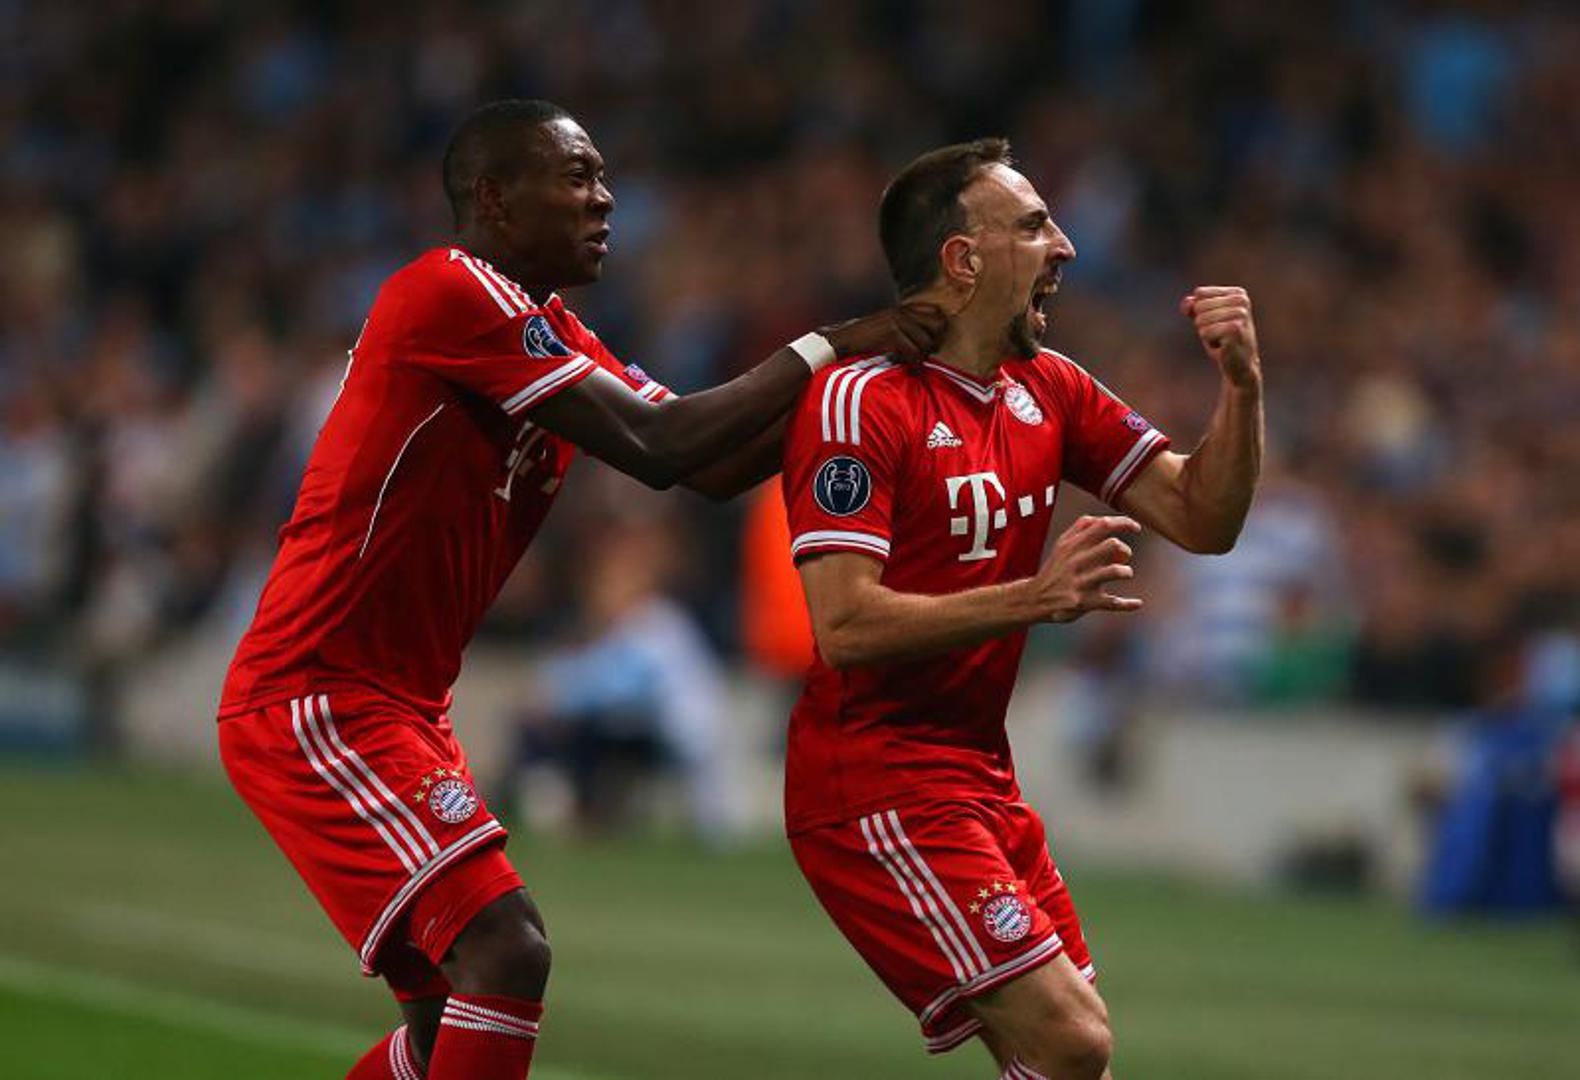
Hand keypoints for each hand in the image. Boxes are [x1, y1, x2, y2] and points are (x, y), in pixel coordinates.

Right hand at [821, 302, 946, 363]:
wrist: (842, 341)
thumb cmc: (863, 339)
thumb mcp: (885, 325)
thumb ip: (904, 327)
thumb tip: (926, 340)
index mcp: (902, 309)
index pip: (936, 311)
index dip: (939, 328)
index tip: (932, 341)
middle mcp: (903, 312)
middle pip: (938, 325)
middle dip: (935, 342)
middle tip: (926, 353)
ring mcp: (898, 322)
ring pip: (927, 342)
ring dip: (923, 356)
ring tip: (914, 363)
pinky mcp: (892, 335)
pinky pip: (914, 353)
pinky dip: (914, 364)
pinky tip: (910, 369)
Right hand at [1021, 515, 1142, 623]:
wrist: (1035, 599)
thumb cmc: (1054, 570)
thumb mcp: (1061, 545)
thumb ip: (1080, 529)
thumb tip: (1103, 519)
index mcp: (1073, 544)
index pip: (1103, 525)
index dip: (1125, 523)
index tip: (1136, 528)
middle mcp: (1078, 561)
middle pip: (1113, 545)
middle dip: (1125, 550)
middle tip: (1122, 558)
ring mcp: (1082, 582)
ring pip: (1116, 571)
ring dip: (1126, 572)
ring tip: (1124, 574)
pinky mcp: (1086, 602)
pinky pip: (1113, 602)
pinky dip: (1129, 604)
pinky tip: (1137, 603)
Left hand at [1180, 286, 1259, 389]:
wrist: (1240, 365)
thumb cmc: (1222, 340)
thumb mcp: (1205, 320)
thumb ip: (1192, 307)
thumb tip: (1187, 302)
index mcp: (1237, 293)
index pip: (1200, 293)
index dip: (1200, 312)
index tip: (1217, 323)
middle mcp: (1241, 301)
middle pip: (1199, 306)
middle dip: (1203, 324)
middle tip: (1219, 334)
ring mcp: (1240, 314)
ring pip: (1200, 320)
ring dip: (1206, 334)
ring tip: (1221, 340)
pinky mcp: (1236, 329)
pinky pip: (1204, 332)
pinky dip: (1209, 342)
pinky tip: (1223, 346)